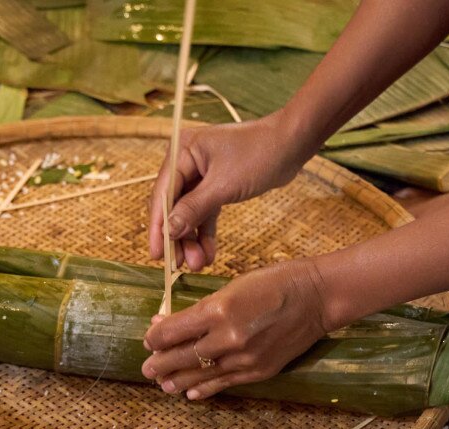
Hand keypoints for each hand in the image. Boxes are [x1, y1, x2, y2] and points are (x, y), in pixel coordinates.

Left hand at [141, 260, 329, 398]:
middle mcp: (229, 338)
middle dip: (160, 363)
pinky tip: (191, 393)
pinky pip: (225, 383)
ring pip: (202, 374)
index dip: (156, 337)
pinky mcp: (259, 371)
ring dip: (179, 380)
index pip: (174, 331)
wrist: (316, 298)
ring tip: (163, 384)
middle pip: (183, 356)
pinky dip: (206, 389)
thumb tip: (173, 321)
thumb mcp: (232, 286)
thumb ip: (203, 307)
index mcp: (219, 310)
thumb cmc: (273, 282)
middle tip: (146, 368)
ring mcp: (245, 358)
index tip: (149, 338)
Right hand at [149, 112, 305, 270]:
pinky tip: (208, 254)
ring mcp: (201, 175)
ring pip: (189, 214)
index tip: (156, 255)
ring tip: (198, 264)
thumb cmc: (259, 154)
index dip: (159, 227)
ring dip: (192, 239)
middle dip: (178, 237)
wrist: (292, 144)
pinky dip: (206, 233)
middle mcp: (187, 162)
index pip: (162, 194)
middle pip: (173, 206)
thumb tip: (169, 231)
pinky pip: (205, 213)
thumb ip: (194, 209)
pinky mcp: (216, 186)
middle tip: (180, 265)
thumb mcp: (224, 186)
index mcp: (181, 151)